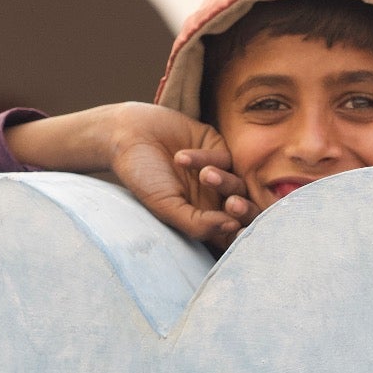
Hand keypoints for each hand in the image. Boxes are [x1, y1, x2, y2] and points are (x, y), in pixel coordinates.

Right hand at [108, 108, 255, 248]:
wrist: (128, 137)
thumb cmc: (143, 178)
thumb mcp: (166, 207)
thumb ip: (197, 223)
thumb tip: (233, 227)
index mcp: (202, 219)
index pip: (231, 233)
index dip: (242, 236)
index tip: (242, 232)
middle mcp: (213, 198)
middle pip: (244, 210)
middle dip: (244, 209)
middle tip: (232, 205)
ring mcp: (218, 173)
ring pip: (239, 184)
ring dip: (225, 181)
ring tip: (205, 176)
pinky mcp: (218, 148)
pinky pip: (227, 158)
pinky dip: (208, 159)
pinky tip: (182, 157)